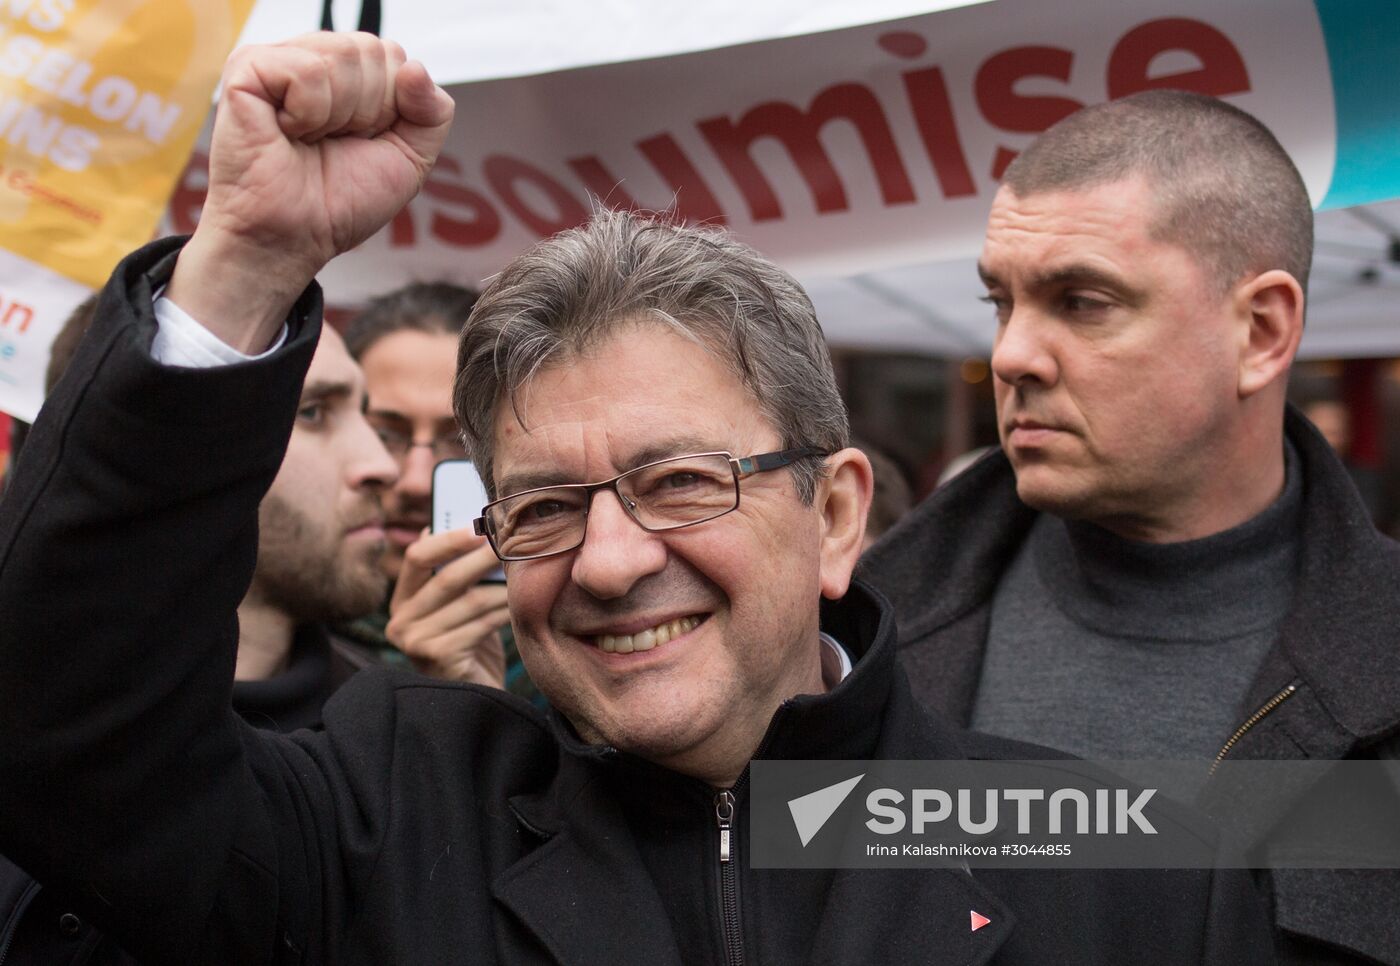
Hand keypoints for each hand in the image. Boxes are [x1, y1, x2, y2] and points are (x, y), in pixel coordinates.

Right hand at [166, 32, 454, 351]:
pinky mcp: (247, 69)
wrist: (295, 236)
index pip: (394, 56)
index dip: (391, 108)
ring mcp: (278, 60)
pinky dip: (309, 114)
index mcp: (348, 72)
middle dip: (368, 111)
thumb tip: (415, 68)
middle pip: (372, 50)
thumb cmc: (341, 202)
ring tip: (308, 139)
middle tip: (332, 142)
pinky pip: (308, 71)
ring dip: (338, 116)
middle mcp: (313, 57)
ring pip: (344, 56)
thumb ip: (433, 113)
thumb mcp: (411, 159)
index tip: (361, 140)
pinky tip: (287, 132)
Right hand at [386, 528, 511, 686]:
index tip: (479, 526)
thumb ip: (455, 574)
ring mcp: (416, 642)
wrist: (475, 695)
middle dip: (484, 558)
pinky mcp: (439, 658)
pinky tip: (523, 606)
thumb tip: (472, 523)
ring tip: (528, 574)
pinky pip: (481, 625)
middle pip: (446, 578)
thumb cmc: (470, 642)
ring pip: (471, 602)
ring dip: (503, 587)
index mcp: (402, 600)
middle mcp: (401, 622)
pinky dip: (506, 612)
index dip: (448, 540)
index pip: (416, 557)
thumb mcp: (457, 606)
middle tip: (513, 544)